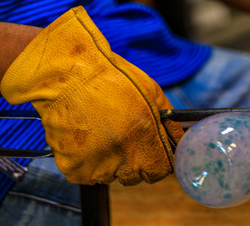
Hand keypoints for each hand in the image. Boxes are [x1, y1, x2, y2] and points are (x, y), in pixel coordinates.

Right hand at [1, 6, 183, 185]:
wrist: (69, 74)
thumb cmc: (113, 79)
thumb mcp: (152, 94)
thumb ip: (170, 125)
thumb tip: (180, 144)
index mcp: (146, 143)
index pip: (160, 171)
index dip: (156, 160)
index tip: (149, 150)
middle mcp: (124, 161)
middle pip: (135, 176)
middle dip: (133, 160)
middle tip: (120, 134)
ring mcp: (97, 168)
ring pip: (111, 175)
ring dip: (108, 160)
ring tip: (99, 131)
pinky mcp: (74, 169)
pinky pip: (88, 173)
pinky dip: (87, 160)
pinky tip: (84, 137)